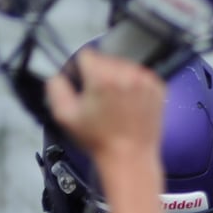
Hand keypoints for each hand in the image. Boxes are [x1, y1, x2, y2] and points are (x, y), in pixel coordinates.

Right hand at [46, 47, 166, 162]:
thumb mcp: (65, 116)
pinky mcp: (157, 87)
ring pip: (123, 65)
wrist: (130, 157)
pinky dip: (132, 84)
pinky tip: (127, 103)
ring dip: (116, 78)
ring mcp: (145, 80)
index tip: (81, 82)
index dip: (78, 68)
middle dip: (98, 74)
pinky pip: (139, 75)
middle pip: (105, 59)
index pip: (86, 54)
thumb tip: (58, 73)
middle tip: (97, 97)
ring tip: (114, 102)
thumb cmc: (100, 141)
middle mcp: (127, 74)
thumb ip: (55, 87)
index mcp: (103, 77)